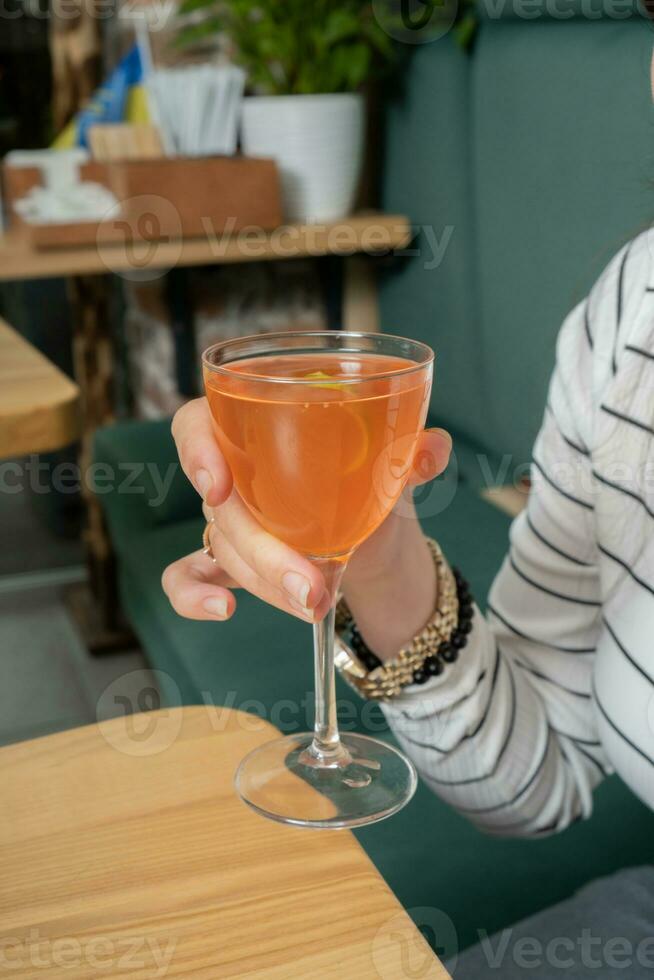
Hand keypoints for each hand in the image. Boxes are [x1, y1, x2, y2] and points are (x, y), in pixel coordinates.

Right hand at [162, 398, 451, 628]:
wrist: (380, 534)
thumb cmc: (373, 480)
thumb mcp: (394, 464)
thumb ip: (410, 450)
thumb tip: (430, 449)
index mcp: (258, 427)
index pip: (197, 422)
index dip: (195, 450)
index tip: (219, 487)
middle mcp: (234, 469)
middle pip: (220, 505)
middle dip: (264, 552)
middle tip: (312, 584)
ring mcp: (228, 518)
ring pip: (222, 548)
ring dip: (266, 582)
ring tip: (316, 602)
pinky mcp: (231, 560)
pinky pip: (189, 575)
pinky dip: (194, 594)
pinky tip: (222, 608)